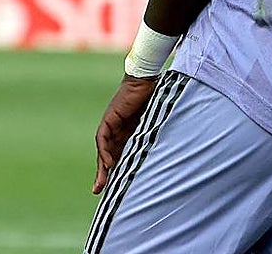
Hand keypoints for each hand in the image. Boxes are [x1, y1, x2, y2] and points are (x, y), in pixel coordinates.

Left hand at [92, 74, 159, 194]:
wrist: (147, 80)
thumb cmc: (156, 98)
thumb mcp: (156, 125)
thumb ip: (156, 137)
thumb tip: (172, 157)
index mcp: (128, 133)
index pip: (119, 155)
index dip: (116, 171)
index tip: (115, 188)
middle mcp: (117, 130)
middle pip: (107, 155)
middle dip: (104, 173)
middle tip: (99, 191)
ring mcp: (112, 124)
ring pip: (103, 150)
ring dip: (102, 166)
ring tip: (102, 183)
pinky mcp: (109, 118)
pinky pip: (103, 138)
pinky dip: (105, 151)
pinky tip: (109, 163)